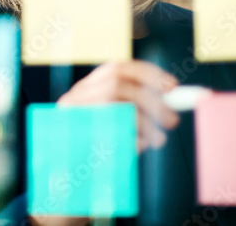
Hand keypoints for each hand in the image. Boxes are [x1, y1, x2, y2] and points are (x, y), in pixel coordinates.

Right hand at [57, 60, 178, 150]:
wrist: (62, 167)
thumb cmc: (94, 143)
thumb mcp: (111, 118)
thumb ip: (133, 106)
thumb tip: (170, 103)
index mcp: (86, 89)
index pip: (116, 69)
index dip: (147, 74)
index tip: (173, 85)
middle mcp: (76, 98)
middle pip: (117, 86)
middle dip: (151, 101)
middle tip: (173, 120)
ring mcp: (73, 117)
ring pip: (114, 110)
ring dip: (145, 124)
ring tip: (159, 139)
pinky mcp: (78, 139)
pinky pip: (112, 136)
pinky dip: (132, 141)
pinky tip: (138, 147)